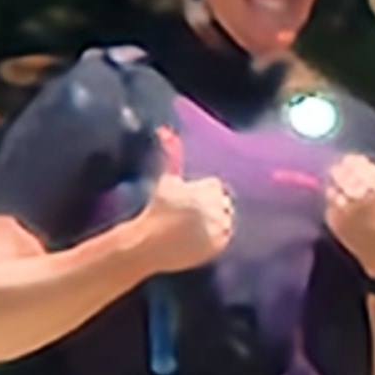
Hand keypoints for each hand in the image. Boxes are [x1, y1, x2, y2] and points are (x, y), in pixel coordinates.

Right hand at [127, 129, 236, 271]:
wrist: (149, 242)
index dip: (200, 193)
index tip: (186, 201)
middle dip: (209, 206)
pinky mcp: (219, 244)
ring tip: (191, 227)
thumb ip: (171, 153)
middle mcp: (216, 208)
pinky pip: (225, 237)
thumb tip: (165, 130)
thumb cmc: (156, 208)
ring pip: (225, 219)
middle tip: (188, 215)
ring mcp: (219, 227)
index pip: (215, 187)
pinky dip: (214, 238)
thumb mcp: (166, 179)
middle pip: (222, 202)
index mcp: (207, 190)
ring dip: (214, 221)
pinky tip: (196, 238)